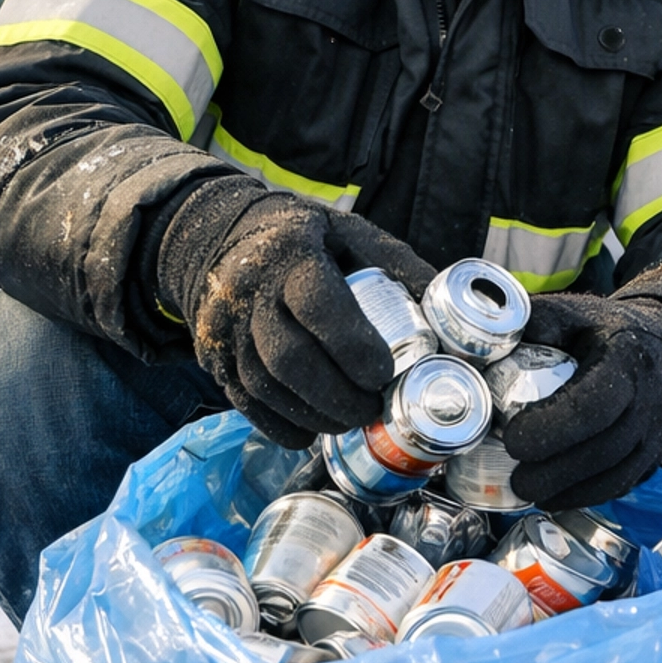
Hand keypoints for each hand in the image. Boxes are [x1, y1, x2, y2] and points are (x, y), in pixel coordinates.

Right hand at [158, 182, 435, 446]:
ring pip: (265, 386)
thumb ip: (397, 264)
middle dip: (337, 395)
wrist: (216, 235)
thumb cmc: (302, 236)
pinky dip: (280, 424)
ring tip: (348, 421)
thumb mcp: (349, 231)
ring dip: (312, 414)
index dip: (354, 347)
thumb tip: (447, 310)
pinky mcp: (214, 356)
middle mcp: (250, 291)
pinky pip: (245, 402)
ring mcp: (225, 327)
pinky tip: (310, 431)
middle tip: (372, 409)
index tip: (384, 373)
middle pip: (290, 358)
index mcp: (292, 254)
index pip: (319, 307)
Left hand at [501, 290, 661, 509]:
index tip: (512, 440)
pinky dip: (585, 496)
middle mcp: (649, 400)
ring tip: (527, 492)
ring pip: (614, 476)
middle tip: (515, 478)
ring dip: (567, 491)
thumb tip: (491, 340)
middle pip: (602, 449)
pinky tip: (553, 497)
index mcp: (626, 359)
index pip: (591, 405)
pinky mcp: (655, 456)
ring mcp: (656, 433)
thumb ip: (537, 323)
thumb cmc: (609, 332)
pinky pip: (621, 485)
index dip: (550, 429)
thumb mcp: (575, 313)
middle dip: (553, 472)